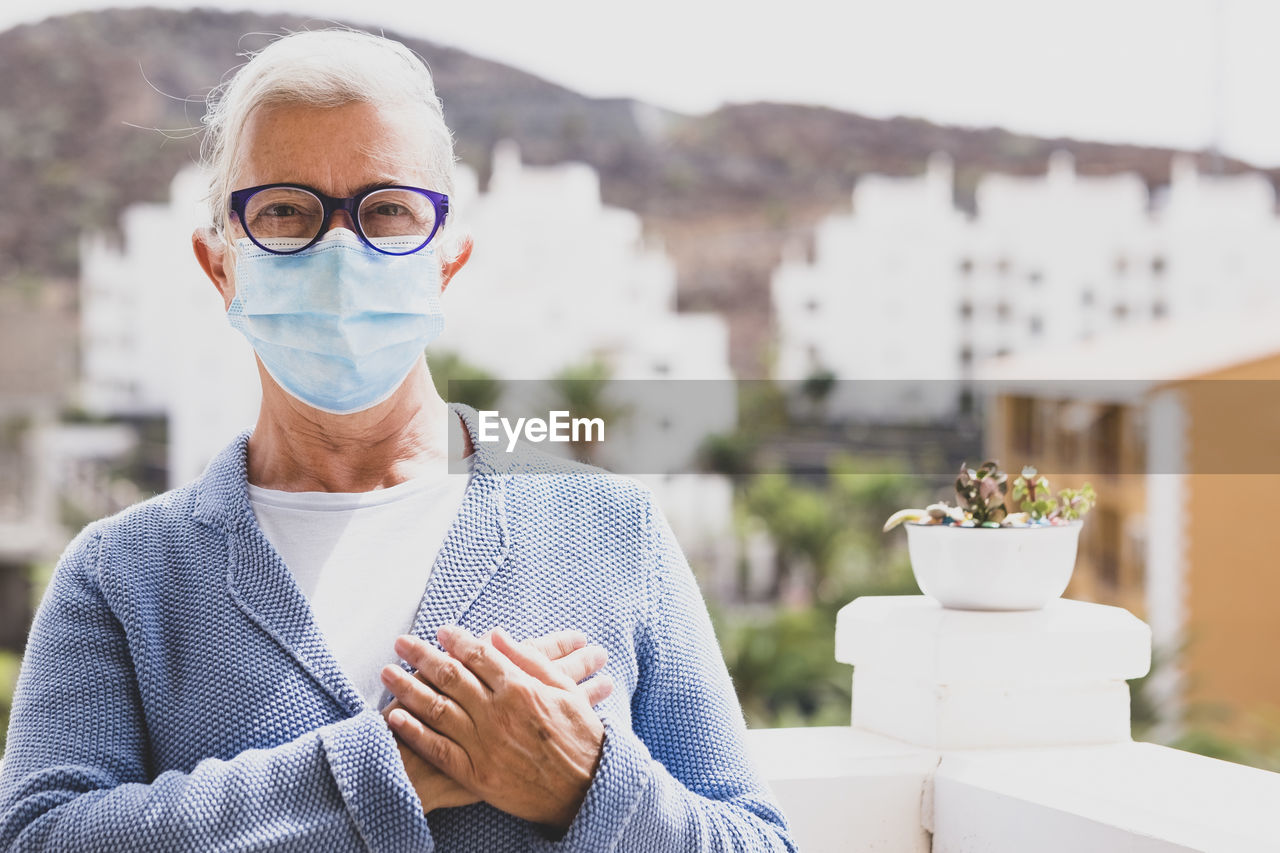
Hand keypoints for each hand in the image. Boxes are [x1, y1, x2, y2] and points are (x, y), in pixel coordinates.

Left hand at [383, 626, 606, 831]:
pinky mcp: (477, 775)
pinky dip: (415, 733)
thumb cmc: (579, 736)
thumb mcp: (563, 690)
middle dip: (422, 657)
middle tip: (401, 643)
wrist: (585, 789)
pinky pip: (439, 750)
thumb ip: (528, 661)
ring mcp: (485, 745)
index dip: (456, 640)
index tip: (439, 631)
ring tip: (388, 673)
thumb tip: (497, 635)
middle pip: (452, 676)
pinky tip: (396, 717)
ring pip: (439, 710)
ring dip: (409, 689)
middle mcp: (498, 713)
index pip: (479, 656)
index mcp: (520, 689)